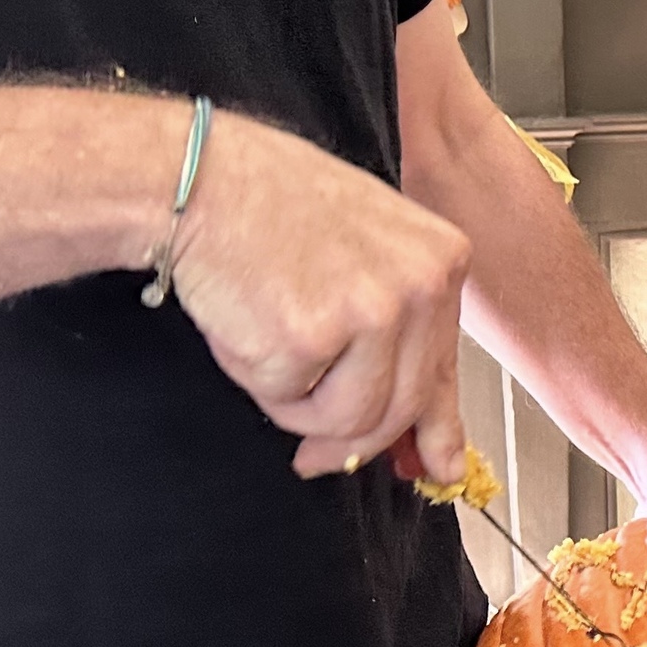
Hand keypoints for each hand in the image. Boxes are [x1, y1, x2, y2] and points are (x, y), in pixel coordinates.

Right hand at [163, 109, 471, 480]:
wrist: (201, 177)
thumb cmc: (274, 208)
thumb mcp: (367, 251)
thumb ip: (400, 334)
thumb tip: (427, 447)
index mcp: (442, 261)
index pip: (445, 371)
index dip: (435, 430)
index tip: (435, 468)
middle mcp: (420, 286)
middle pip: (398, 407)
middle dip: (351, 442)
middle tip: (313, 457)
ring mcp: (368, 312)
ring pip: (346, 419)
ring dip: (298, 409)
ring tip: (266, 352)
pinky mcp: (308, 337)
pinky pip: (287, 401)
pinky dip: (256, 380)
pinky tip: (244, 326)